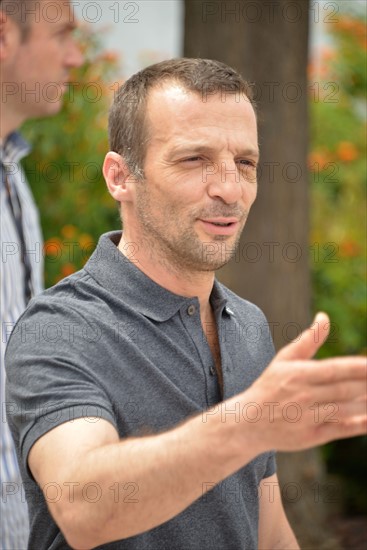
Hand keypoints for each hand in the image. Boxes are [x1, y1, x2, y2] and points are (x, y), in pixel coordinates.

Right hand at [240, 312, 366, 451]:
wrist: (248, 423)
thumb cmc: (269, 387)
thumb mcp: (284, 360)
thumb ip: (308, 340)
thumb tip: (324, 317)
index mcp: (299, 374)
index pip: (334, 369)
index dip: (358, 368)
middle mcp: (304, 395)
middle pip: (344, 389)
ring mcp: (308, 417)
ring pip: (345, 409)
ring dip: (366, 403)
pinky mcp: (311, 436)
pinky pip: (340, 429)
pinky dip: (358, 424)